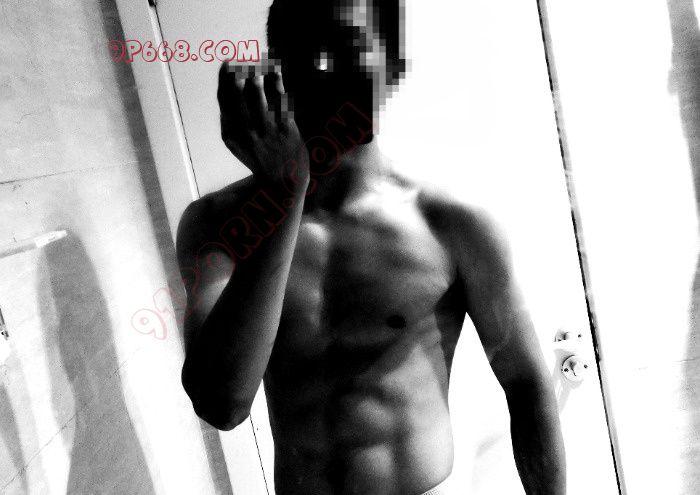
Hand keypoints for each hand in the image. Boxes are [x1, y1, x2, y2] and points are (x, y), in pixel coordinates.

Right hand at [218, 61, 309, 188]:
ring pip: (259, 97)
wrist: (283, 178)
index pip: (224, 101)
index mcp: (231, 134)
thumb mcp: (236, 143)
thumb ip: (229, 121)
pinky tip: (275, 68)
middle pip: (239, 96)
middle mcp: (247, 132)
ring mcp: (266, 130)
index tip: (227, 63)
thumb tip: (224, 89)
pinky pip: (279, 100)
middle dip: (237, 73)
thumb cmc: (259, 156)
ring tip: (256, 61)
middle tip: (239, 58)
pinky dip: (276, 82)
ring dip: (256, 75)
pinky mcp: (285, 128)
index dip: (224, 79)